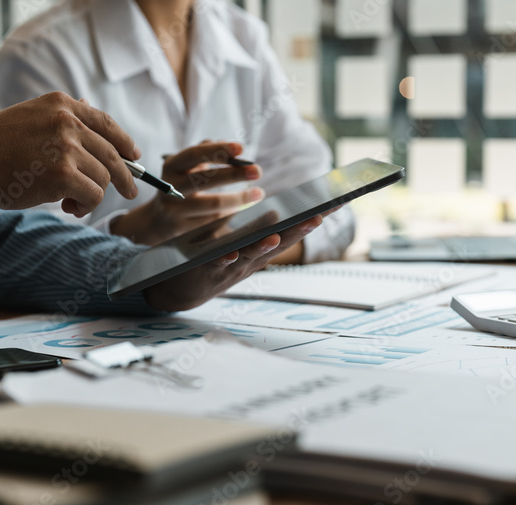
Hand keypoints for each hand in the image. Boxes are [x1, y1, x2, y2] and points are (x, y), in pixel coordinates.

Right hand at [0, 92, 139, 215]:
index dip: (124, 141)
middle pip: (112, 153)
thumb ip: (60, 119)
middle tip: (130, 192)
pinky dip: (85, 206)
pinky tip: (69, 208)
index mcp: (60, 104)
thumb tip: (91, 113)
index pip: (105, 122)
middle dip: (126, 176)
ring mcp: (67, 147)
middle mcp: (67, 121)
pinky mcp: (64, 175)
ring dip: (92, 195)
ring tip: (72, 202)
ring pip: (104, 178)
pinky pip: (94, 195)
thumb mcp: (28, 118)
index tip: (134, 155)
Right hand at [112, 141, 263, 245]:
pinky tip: (244, 206)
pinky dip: (231, 212)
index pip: (194, 155)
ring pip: (213, 205)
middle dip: (234, 175)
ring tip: (258, 193)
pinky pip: (214, 220)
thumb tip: (232, 147)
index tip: (241, 148)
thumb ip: (206, 153)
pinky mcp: (184, 229)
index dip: (217, 151)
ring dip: (239, 199)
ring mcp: (177, 211)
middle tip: (257, 171)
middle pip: (204, 181)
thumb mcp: (186, 166)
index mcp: (171, 166)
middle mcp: (171, 188)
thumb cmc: (181, 184)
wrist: (158, 219)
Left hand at [143, 214, 325, 311]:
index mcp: (260, 250)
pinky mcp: (208, 272)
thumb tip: (277, 210)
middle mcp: (252, 261)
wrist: (182, 289)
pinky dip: (226, 259)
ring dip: (264, 247)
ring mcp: (232, 269)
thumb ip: (256, 229)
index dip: (311, 219)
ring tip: (277, 236)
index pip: (291, 231)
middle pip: (279, 244)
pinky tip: (231, 253)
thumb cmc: (214, 261)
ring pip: (251, 256)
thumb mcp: (239, 243)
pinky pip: (218, 265)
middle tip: (318, 217)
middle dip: (298, 232)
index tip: (333, 203)